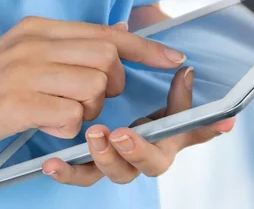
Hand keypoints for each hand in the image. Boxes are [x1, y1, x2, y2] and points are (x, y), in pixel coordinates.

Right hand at [0, 17, 185, 158]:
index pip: (108, 32)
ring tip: (61, 113)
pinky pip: (70, 117)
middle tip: (90, 98)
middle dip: (110, 84)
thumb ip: (68, 44)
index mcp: (40, 29)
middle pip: (107, 58)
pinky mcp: (18, 102)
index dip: (146, 47)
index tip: (172, 58)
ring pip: (93, 87)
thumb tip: (115, 36)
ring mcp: (26, 71)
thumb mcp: (25, 51)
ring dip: (88, 110)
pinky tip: (45, 124)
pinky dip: (66, 127)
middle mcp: (35, 44)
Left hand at [41, 66, 234, 184]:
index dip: (201, 128)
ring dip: (106, 158)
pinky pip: (82, 175)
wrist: (95, 99)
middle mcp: (145, 153)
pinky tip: (52, 163)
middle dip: (138, 150)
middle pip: (151, 164)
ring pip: (118, 172)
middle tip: (122, 133)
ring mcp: (118, 162)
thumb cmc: (132, 94)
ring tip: (93, 136)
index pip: (188, 133)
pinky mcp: (90, 166)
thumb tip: (195, 78)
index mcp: (167, 135)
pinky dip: (68, 172)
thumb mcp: (146, 83)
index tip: (200, 109)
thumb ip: (173, 87)